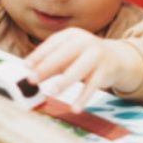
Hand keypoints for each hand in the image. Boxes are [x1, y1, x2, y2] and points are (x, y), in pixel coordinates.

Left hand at [25, 28, 142, 112]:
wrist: (116, 58)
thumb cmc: (83, 57)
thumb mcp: (68, 55)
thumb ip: (50, 63)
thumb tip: (30, 74)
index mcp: (72, 35)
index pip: (53, 43)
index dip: (39, 54)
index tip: (26, 66)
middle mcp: (85, 42)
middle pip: (64, 55)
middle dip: (46, 67)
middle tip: (31, 79)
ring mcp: (97, 55)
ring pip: (79, 69)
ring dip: (65, 81)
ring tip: (52, 92)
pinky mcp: (105, 71)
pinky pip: (93, 85)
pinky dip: (84, 97)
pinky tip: (75, 108)